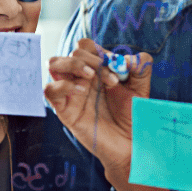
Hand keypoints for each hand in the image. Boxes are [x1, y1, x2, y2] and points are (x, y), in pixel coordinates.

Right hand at [46, 38, 151, 183]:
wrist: (129, 144)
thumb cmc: (132, 115)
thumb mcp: (141, 88)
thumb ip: (141, 67)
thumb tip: (126, 58)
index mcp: (97, 69)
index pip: (86, 46)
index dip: (99, 51)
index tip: (117, 68)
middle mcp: (81, 78)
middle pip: (73, 52)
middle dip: (92, 60)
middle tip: (111, 80)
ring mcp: (71, 93)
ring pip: (54, 64)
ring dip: (73, 64)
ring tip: (92, 77)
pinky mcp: (65, 110)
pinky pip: (50, 90)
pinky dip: (63, 85)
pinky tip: (82, 90)